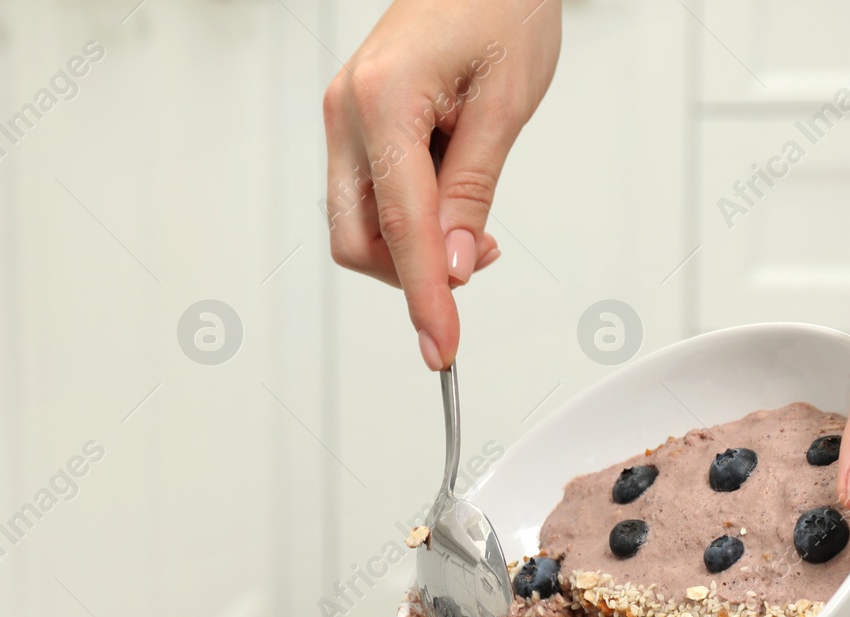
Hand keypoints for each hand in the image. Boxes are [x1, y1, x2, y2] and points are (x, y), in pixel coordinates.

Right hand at [323, 0, 560, 369]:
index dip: (424, 298)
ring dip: (412, 245)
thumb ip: (472, 192)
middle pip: (357, 239)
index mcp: (382, 101)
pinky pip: (369, 193)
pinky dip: (407, 216)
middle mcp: (347, 111)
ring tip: (471, 220)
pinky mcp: (354, 120)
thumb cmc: (500, 4)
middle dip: (411, 271)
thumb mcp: (506, 104)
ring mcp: (344, 116)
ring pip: (359, 223)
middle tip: (476, 258)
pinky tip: (448, 196)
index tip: (443, 348)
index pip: (401, 229)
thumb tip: (451, 268)